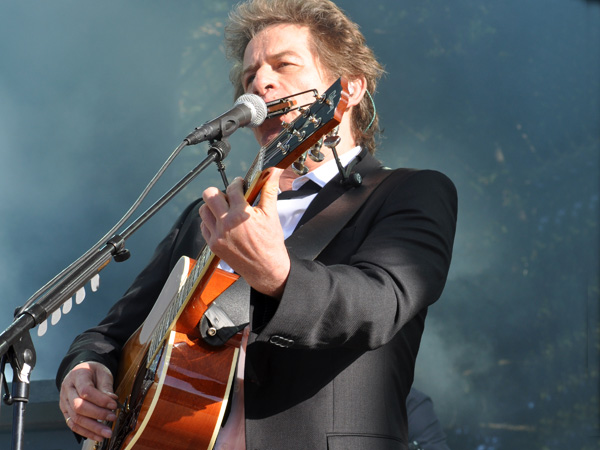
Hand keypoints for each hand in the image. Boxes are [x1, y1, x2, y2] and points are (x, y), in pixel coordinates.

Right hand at [59, 361, 118, 441]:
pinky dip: (86, 432)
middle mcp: (67, 389)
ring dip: (92, 428)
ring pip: (75, 418)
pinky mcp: (65, 411)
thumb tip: (112, 401)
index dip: (100, 400)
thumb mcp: (103, 373)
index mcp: (77, 375)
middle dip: (97, 415)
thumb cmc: (94, 371)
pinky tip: (97, 436)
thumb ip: (106, 387)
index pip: (86, 391)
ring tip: (107, 433)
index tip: (114, 405)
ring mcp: (64, 401)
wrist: (81, 371)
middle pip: (78, 407)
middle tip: (113, 418)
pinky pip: (73, 425)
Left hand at [199, 168, 289, 297]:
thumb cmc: (270, 243)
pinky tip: (223, 224)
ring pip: (203, 210)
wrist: (266, 268)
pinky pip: (203, 226)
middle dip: (220, 192)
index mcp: (241, 214)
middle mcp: (226, 224)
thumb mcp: (272, 215)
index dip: (238, 183)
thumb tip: (274, 172)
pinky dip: (211, 222)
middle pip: (209, 195)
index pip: (233, 188)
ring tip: (225, 211)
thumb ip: (268, 190)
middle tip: (229, 197)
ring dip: (213, 207)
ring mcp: (217, 235)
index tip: (241, 185)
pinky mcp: (213, 245)